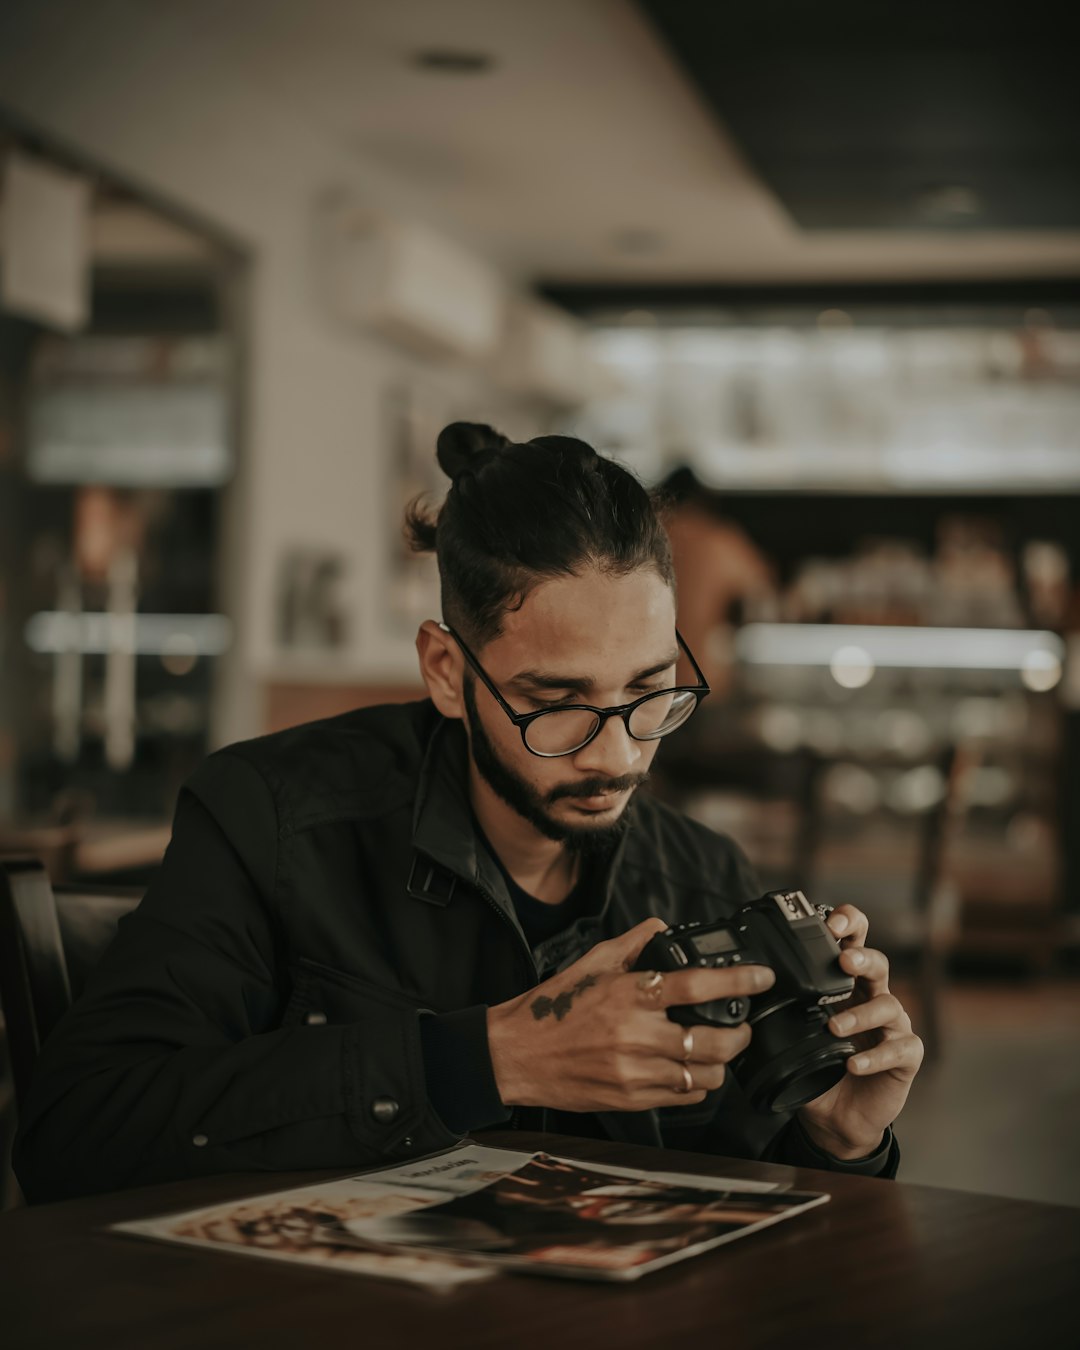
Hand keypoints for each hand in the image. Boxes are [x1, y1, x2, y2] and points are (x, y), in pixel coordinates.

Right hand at [487, 918, 775, 1113]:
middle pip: (713, 1041)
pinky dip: (696, 1084)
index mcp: (629, 994)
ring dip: (721, 1063)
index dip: (738, 980)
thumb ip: (633, 943)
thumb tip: (663, 928)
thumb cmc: (553, 1008)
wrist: (517, 1055)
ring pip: (704, 1075)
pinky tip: (689, 1070)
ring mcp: (635, 1071)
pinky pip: (682, 1096)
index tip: (762, 977)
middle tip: (741, 1025)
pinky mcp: (631, 1099)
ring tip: (718, 1050)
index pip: (697, 984)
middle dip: (739, 1034)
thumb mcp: (591, 963)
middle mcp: (636, 1034)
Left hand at [798, 904, 923, 1159]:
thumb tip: (742, 992)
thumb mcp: (792, 1034)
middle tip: (843, 961)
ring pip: (888, 1005)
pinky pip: (900, 1049)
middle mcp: (872, 998)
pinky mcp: (905, 1057)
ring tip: (834, 1027)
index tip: (830, 923)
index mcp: (846, 985)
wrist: (835, 1116)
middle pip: (878, 963)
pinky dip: (875, 1055)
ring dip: (860, 1014)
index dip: (849, 924)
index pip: (854, 941)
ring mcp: (892, 1027)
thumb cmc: (816, 1066)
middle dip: (862, 957)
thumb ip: (777, 1010)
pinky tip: (853, 1063)